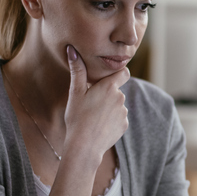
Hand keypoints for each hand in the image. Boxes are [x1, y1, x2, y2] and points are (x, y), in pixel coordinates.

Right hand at [63, 45, 129, 160]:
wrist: (84, 146)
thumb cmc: (77, 117)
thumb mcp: (75, 93)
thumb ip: (77, 71)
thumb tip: (72, 49)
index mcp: (109, 87)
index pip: (124, 73)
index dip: (117, 74)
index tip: (107, 79)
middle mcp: (120, 97)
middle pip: (116, 91)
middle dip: (107, 95)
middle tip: (91, 104)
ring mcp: (124, 112)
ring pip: (117, 105)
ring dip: (109, 108)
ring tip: (93, 117)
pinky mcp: (124, 125)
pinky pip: (119, 118)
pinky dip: (111, 121)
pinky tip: (99, 126)